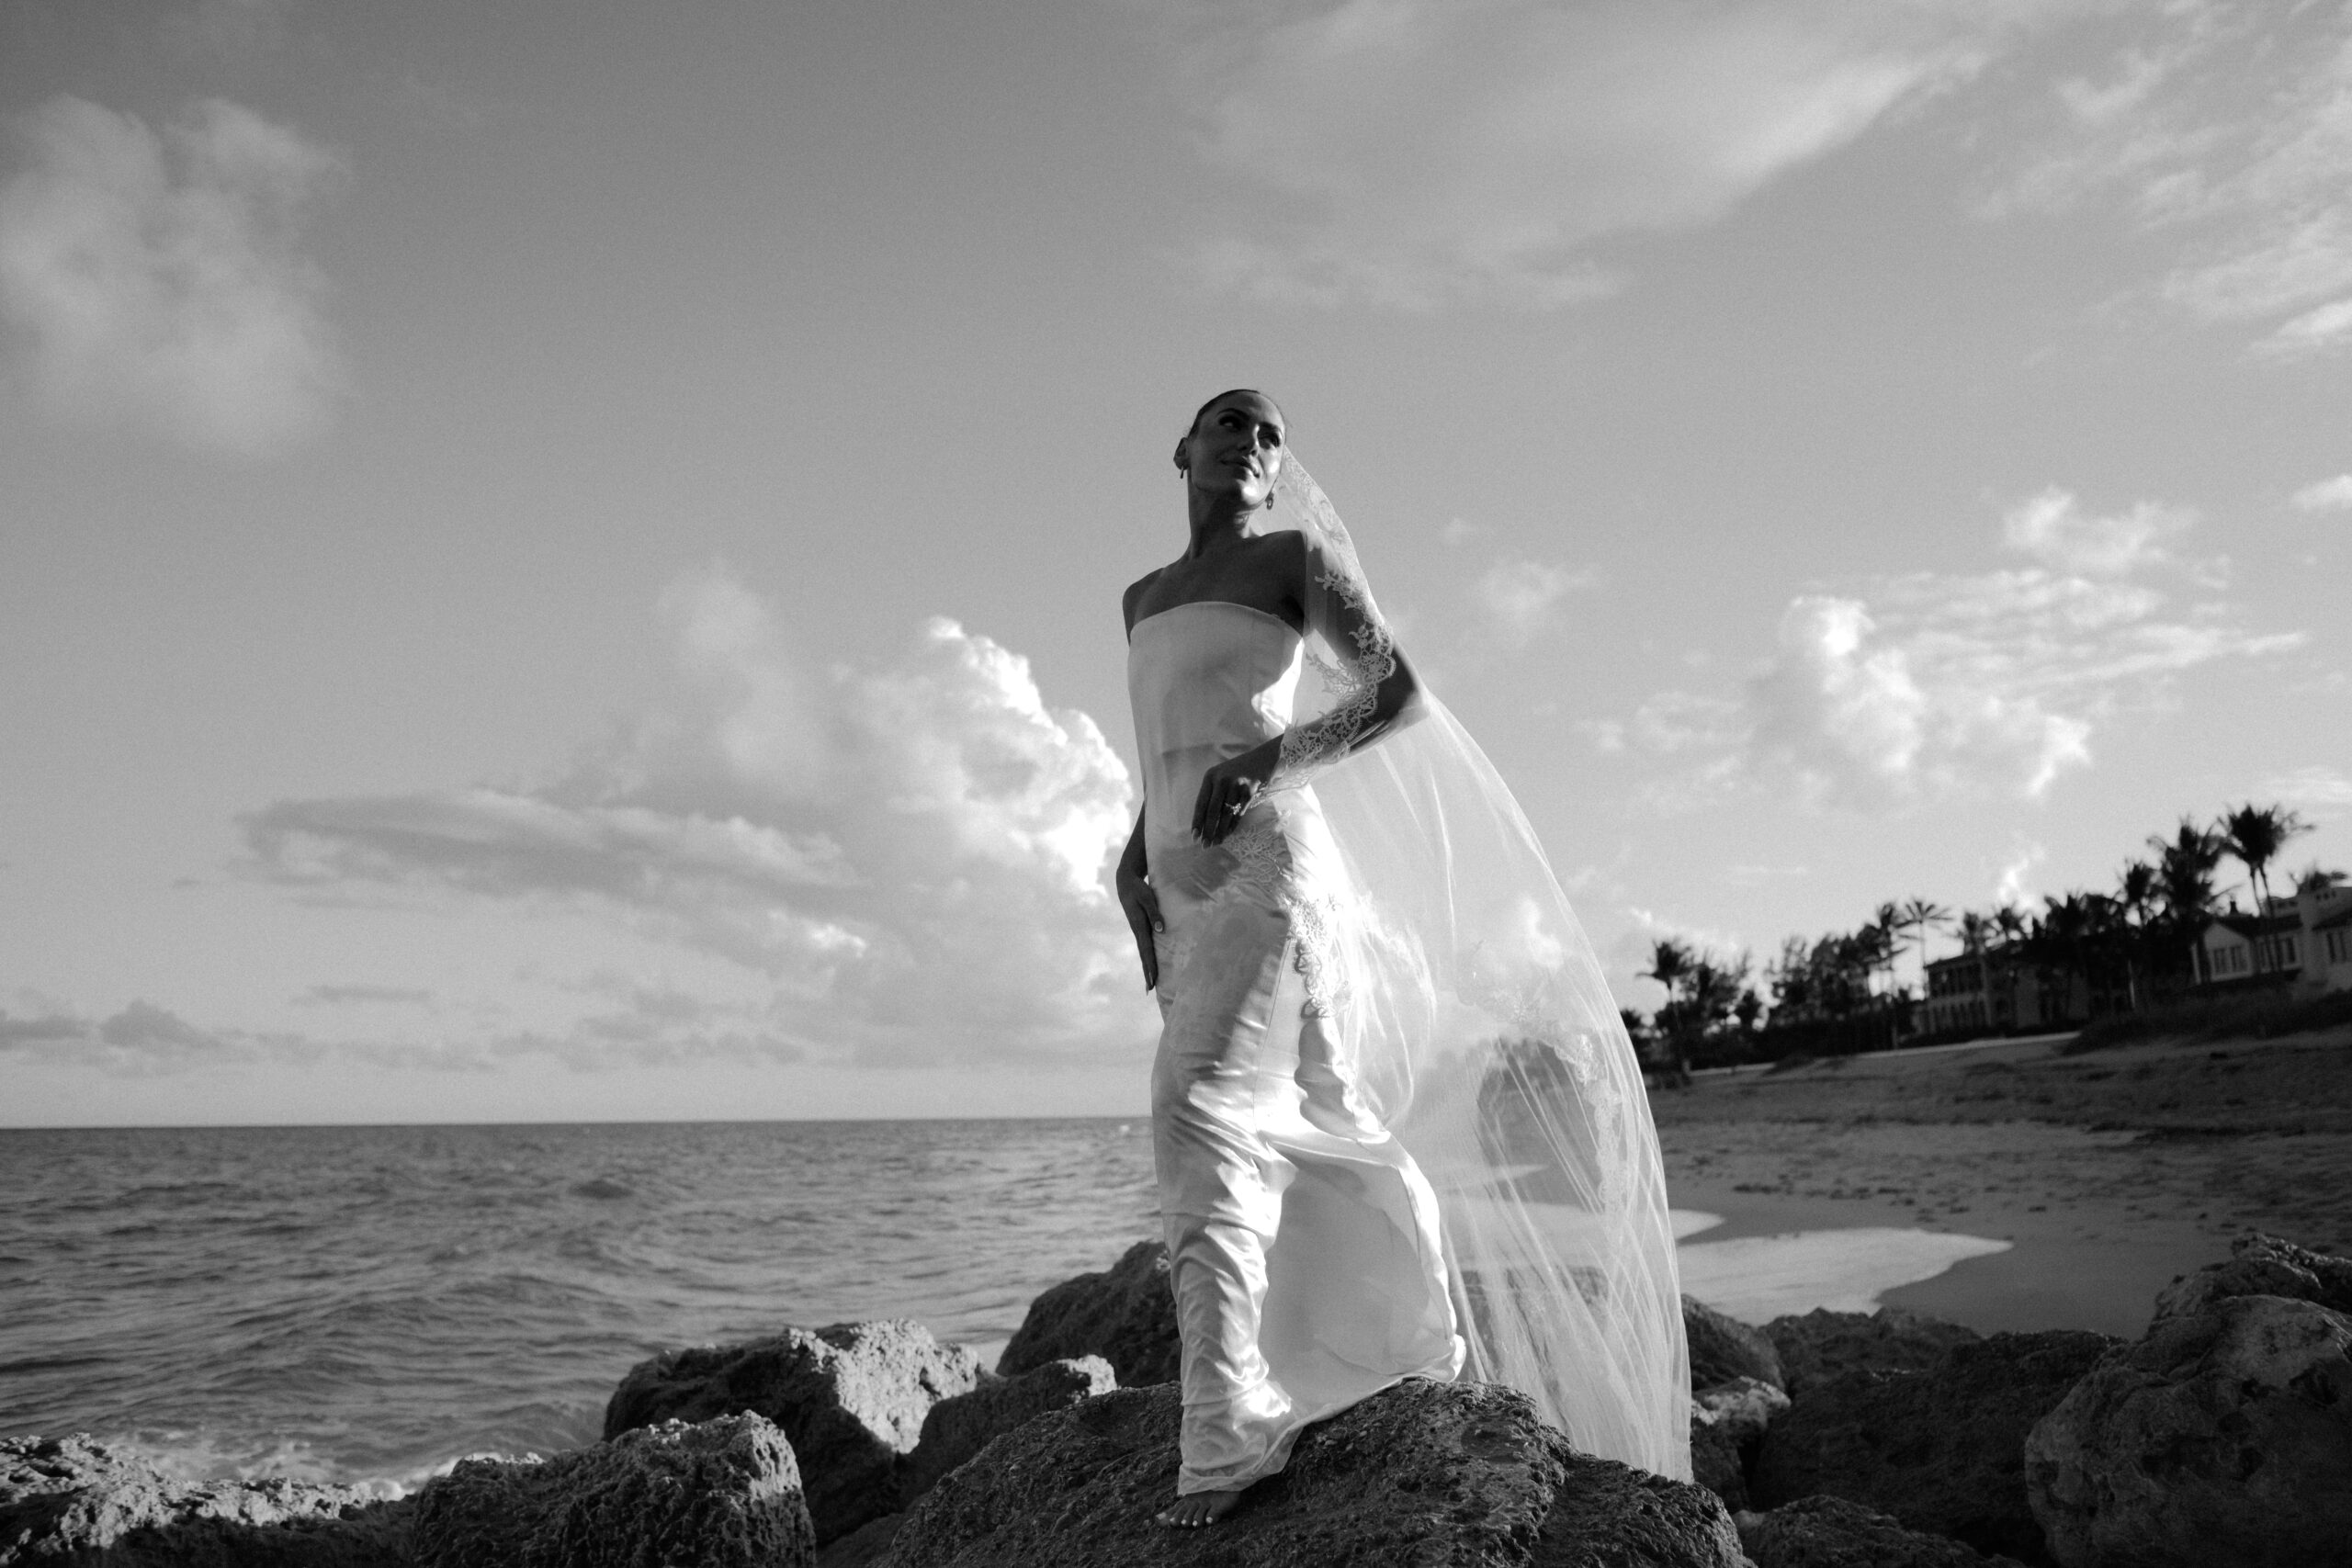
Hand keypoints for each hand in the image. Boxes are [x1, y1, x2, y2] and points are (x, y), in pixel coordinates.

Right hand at [1117, 864, 1163, 991]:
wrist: (1126, 883)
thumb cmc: (1138, 889)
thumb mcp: (1147, 898)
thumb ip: (1155, 913)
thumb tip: (1161, 930)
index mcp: (1139, 926)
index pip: (1146, 950)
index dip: (1150, 965)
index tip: (1153, 979)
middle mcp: (1138, 931)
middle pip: (1143, 956)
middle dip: (1147, 972)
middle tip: (1150, 989)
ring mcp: (1138, 930)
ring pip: (1144, 952)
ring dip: (1147, 968)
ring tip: (1151, 983)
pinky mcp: (1140, 928)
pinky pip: (1145, 946)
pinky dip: (1147, 957)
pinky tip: (1150, 964)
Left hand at [1191, 738, 1280, 846]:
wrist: (1262, 759)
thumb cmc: (1237, 772)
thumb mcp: (1221, 777)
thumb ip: (1212, 794)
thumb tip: (1203, 822)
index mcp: (1210, 777)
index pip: (1200, 803)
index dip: (1197, 821)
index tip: (1194, 835)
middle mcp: (1222, 780)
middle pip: (1212, 811)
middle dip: (1208, 830)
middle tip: (1205, 845)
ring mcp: (1236, 785)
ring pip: (1225, 814)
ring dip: (1220, 831)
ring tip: (1216, 842)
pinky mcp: (1249, 790)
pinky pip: (1239, 812)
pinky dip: (1233, 825)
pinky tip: (1228, 833)